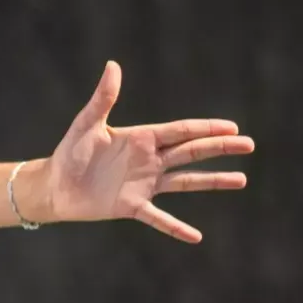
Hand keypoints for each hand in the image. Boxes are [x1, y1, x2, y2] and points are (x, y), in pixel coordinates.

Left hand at [40, 60, 253, 242]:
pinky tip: (196, 237)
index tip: (232, 127)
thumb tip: (113, 65)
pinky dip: (176, 228)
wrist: (53, 185)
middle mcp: (149, 160)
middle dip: (219, 148)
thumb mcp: (86, 124)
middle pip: (191, 153)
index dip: (206, 128)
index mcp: (141, 138)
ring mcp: (144, 184)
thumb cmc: (68, 152)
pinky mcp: (132, 206)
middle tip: (249, 145)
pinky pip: (158, 218)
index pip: (180, 131)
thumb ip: (103, 98)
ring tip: (241, 180)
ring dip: (212, 181)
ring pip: (185, 182)